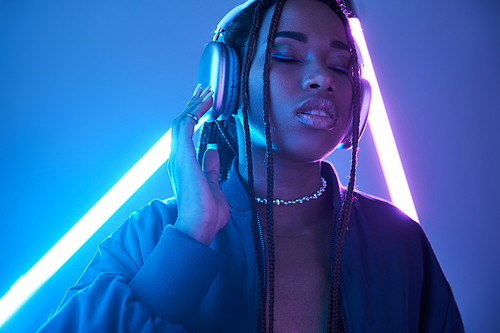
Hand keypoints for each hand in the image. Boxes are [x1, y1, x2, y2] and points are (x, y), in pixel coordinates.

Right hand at [168, 84, 229, 245]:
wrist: (199, 226)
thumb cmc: (206, 212)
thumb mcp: (212, 184)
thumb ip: (210, 166)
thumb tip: (213, 151)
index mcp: (183, 164)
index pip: (186, 134)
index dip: (194, 116)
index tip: (204, 103)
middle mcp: (177, 158)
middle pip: (182, 123)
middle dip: (193, 104)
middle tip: (205, 89)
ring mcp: (178, 157)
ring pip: (182, 121)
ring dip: (195, 105)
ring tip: (208, 91)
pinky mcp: (182, 157)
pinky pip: (185, 127)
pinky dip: (194, 113)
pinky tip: (205, 104)